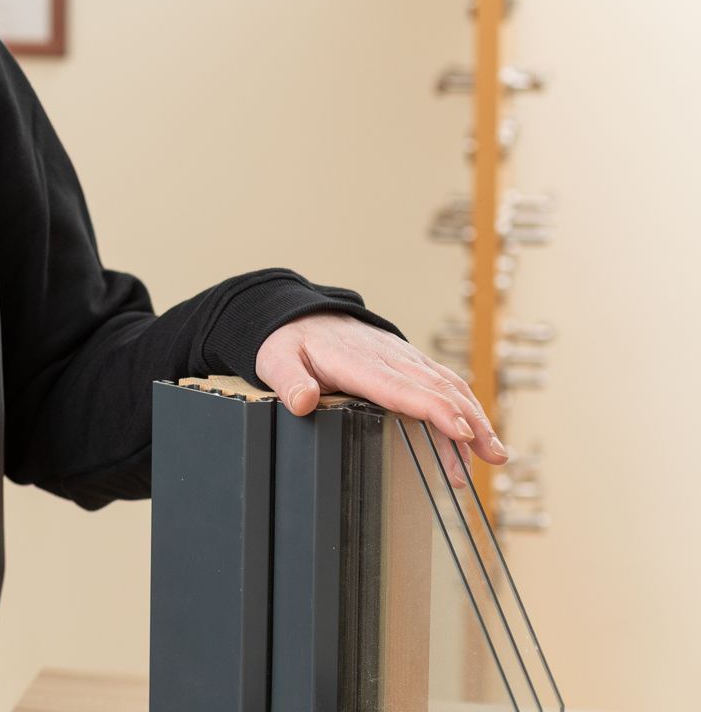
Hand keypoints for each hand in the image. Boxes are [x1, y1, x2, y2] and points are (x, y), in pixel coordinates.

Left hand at [255, 312, 509, 488]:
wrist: (302, 315)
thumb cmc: (290, 342)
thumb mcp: (276, 359)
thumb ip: (289, 380)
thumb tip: (302, 402)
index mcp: (358, 362)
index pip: (401, 388)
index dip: (434, 410)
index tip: (460, 432)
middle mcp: (388, 357)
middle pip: (437, 389)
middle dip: (470, 422)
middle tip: (493, 456)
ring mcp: (402, 358)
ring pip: (448, 385)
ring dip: (475, 418)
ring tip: (494, 454)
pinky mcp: (409, 361)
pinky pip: (444, 382)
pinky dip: (465, 406)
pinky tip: (477, 434)